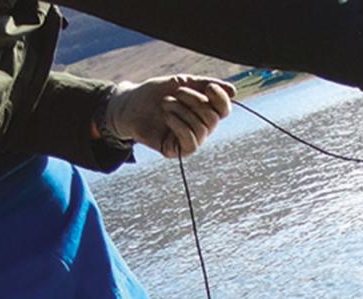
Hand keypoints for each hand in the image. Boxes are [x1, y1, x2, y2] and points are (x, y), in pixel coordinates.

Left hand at [105, 75, 233, 157]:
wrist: (129, 104)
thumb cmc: (154, 93)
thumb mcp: (180, 83)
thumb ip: (205, 85)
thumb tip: (233, 91)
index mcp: (203, 110)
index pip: (224, 109)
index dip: (221, 99)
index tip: (210, 88)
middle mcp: (200, 127)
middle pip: (212, 118)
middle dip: (194, 101)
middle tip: (175, 94)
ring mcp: (190, 140)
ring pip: (201, 129)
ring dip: (181, 111)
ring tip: (165, 105)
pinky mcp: (178, 151)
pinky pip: (190, 141)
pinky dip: (179, 125)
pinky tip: (167, 117)